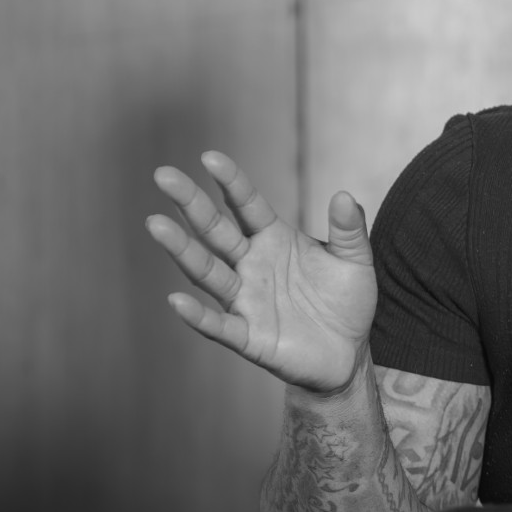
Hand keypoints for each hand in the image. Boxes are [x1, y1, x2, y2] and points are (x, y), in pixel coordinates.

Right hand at [145, 151, 377, 393]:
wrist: (348, 353)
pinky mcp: (249, 337)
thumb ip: (349, 230)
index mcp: (273, 240)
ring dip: (183, 250)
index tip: (209, 158)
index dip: (230, 182)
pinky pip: (219, 325)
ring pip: (208, 272)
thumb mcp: (355, 261)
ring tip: (156, 224)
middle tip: (164, 175)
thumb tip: (344, 195)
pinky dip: (198, 316)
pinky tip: (176, 301)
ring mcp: (246, 300)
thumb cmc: (346, 302)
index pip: (246, 205)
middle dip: (190, 204)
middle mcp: (251, 265)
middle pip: (215, 231)